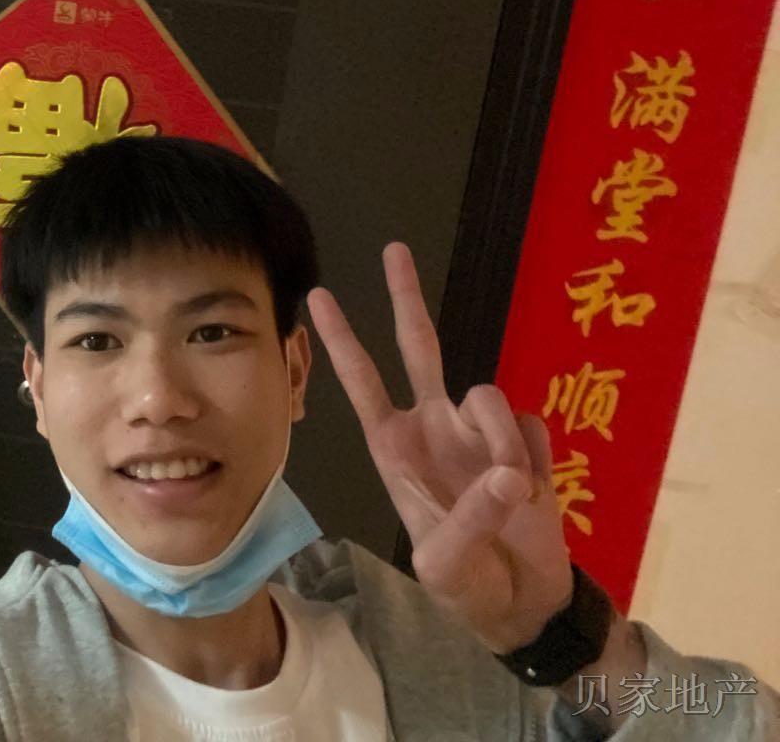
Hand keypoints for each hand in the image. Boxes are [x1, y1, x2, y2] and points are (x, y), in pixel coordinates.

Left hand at [306, 242, 572, 652]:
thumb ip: (469, 520)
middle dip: (405, 299)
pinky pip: (532, 426)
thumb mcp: (447, 565)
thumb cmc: (465, 585)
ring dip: (501, 443)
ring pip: (488, 396)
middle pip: (419, 347)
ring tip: (511, 494)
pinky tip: (533, 493)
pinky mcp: (526, 441)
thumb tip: (504, 473)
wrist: (523, 602)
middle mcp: (434, 427)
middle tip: (393, 250)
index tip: (318, 298)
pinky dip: (535, 459)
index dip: (342, 341)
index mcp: (396, 449)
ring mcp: (480, 431)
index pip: (362, 383)